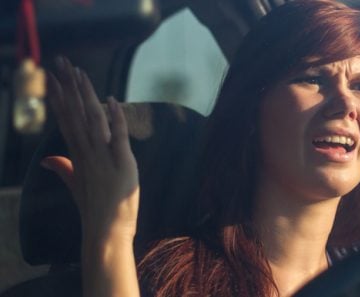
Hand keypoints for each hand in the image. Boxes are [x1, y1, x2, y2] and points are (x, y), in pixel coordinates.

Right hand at [43, 56, 138, 241]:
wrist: (107, 231)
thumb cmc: (95, 209)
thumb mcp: (76, 186)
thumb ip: (63, 169)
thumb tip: (47, 159)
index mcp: (78, 155)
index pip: (66, 120)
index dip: (60, 97)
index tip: (53, 78)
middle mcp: (88, 153)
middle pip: (76, 114)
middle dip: (69, 87)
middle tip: (61, 62)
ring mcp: (104, 158)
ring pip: (93, 120)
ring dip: (87, 96)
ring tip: (81, 73)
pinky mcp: (123, 164)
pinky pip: (119, 137)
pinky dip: (116, 119)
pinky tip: (111, 101)